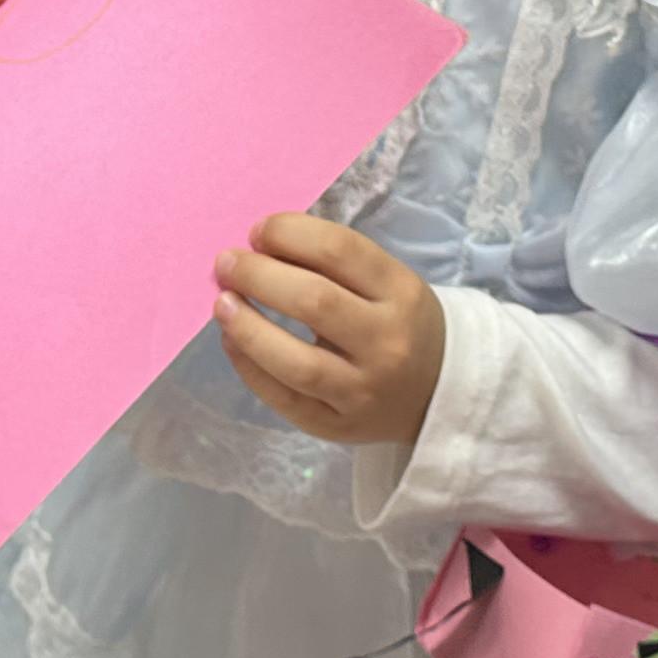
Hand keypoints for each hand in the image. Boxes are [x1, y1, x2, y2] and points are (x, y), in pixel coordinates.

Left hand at [214, 215, 444, 447]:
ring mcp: (362, 390)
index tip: (258, 231)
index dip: (288, 233)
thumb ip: (334, 264)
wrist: (436, 394)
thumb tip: (259, 247)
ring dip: (247, 327)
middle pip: (314, 302)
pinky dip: (249, 367)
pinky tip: (232, 341)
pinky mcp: (337, 426)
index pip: (339, 251)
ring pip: (296, 361)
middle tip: (227, 263)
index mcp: (402, 293)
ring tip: (222, 303)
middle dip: (258, 276)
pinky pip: (284, 399)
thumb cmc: (399, 324)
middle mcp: (387, 343)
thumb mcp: (388, 284)